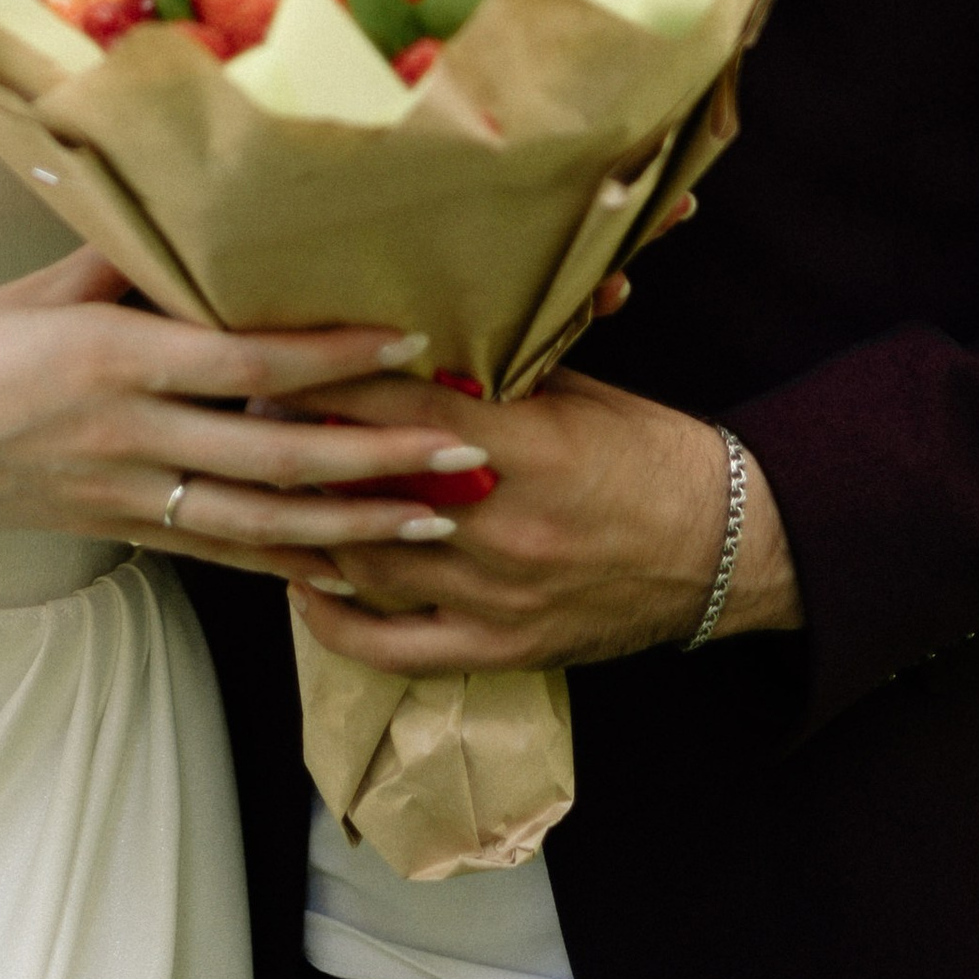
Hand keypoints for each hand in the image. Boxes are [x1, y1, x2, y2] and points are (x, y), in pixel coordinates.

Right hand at [0, 250, 494, 572]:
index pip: (252, 362)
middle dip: (380, 456)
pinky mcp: (116, 532)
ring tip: (434, 519)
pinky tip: (347, 568)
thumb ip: (130, 263)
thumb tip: (209, 217)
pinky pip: (219, 553)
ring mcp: (125, 496)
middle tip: (465, 447)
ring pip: (263, 523)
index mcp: (115, 359)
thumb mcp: (42, 286)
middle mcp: (130, 435)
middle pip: (279, 455)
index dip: (339, 358)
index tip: (415, 344)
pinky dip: (289, 564)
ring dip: (355, 524)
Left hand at [272, 366, 799, 673]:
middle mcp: (502, 531)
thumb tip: (416, 329)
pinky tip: (301, 585)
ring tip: (262, 482)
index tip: (279, 358)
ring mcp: (496, 599)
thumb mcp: (578, 391)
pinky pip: (394, 648)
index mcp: (526, 452)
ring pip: (366, 562)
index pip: (400, 411)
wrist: (729, 548)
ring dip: (307, 522)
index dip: (330, 384)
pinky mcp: (499, 649)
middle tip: (250, 413)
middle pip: (366, 489)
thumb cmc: (651, 455)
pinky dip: (337, 620)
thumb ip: (496, 372)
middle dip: (303, 449)